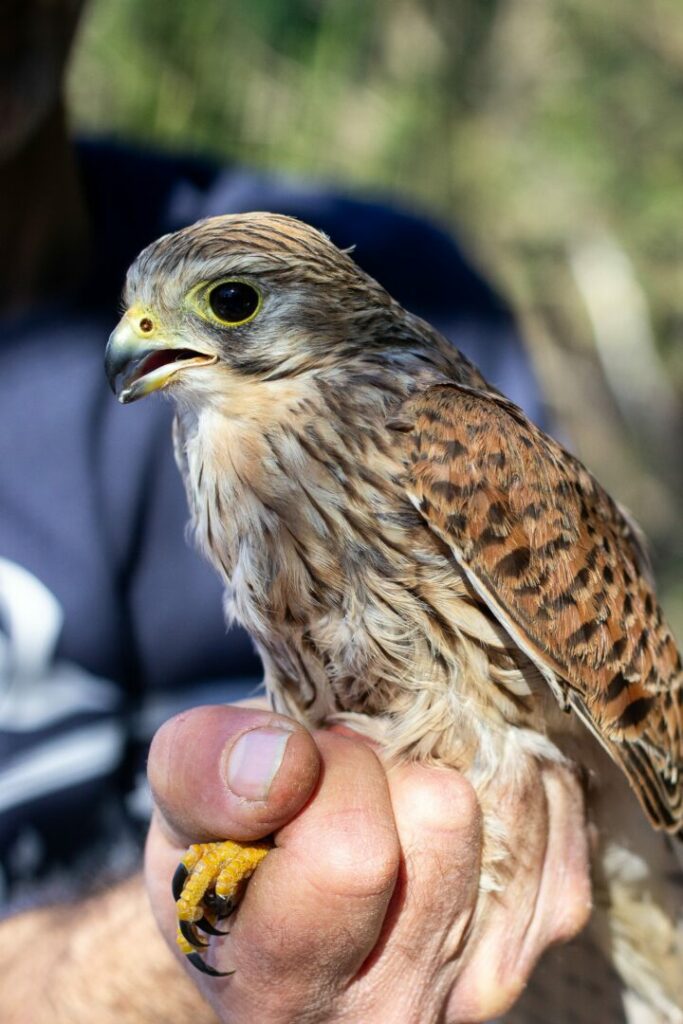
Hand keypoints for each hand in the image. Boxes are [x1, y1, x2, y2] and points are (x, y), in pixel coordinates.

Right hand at [146, 705, 591, 1023]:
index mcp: (288, 992)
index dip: (324, 774)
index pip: (353, 858)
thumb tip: (285, 760)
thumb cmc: (229, 855)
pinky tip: (446, 801)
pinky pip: (555, 799)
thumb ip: (201, 773)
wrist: (287, 913)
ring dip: (447, 760)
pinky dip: (503, 770)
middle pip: (444, 814)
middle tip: (344, 781)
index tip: (296, 769)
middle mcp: (400, 1011)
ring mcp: (490, 976)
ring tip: (390, 791)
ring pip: (510, 796)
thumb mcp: (180, 804)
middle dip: (387, 762)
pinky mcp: (549, 925)